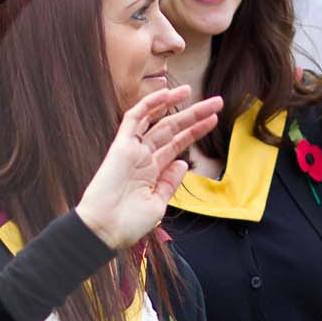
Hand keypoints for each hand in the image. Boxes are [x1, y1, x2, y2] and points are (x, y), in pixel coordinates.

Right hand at [74, 86, 223, 249]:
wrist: (105, 230)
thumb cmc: (128, 224)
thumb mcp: (158, 204)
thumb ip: (170, 182)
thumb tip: (183, 163)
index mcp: (153, 171)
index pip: (177, 144)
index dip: (195, 131)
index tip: (214, 120)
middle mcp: (144, 157)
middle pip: (172, 129)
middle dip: (194, 115)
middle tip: (217, 102)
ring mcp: (132, 150)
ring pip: (157, 121)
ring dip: (174, 104)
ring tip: (192, 89)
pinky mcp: (120, 146)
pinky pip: (133, 119)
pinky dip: (149, 105)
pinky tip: (165, 93)